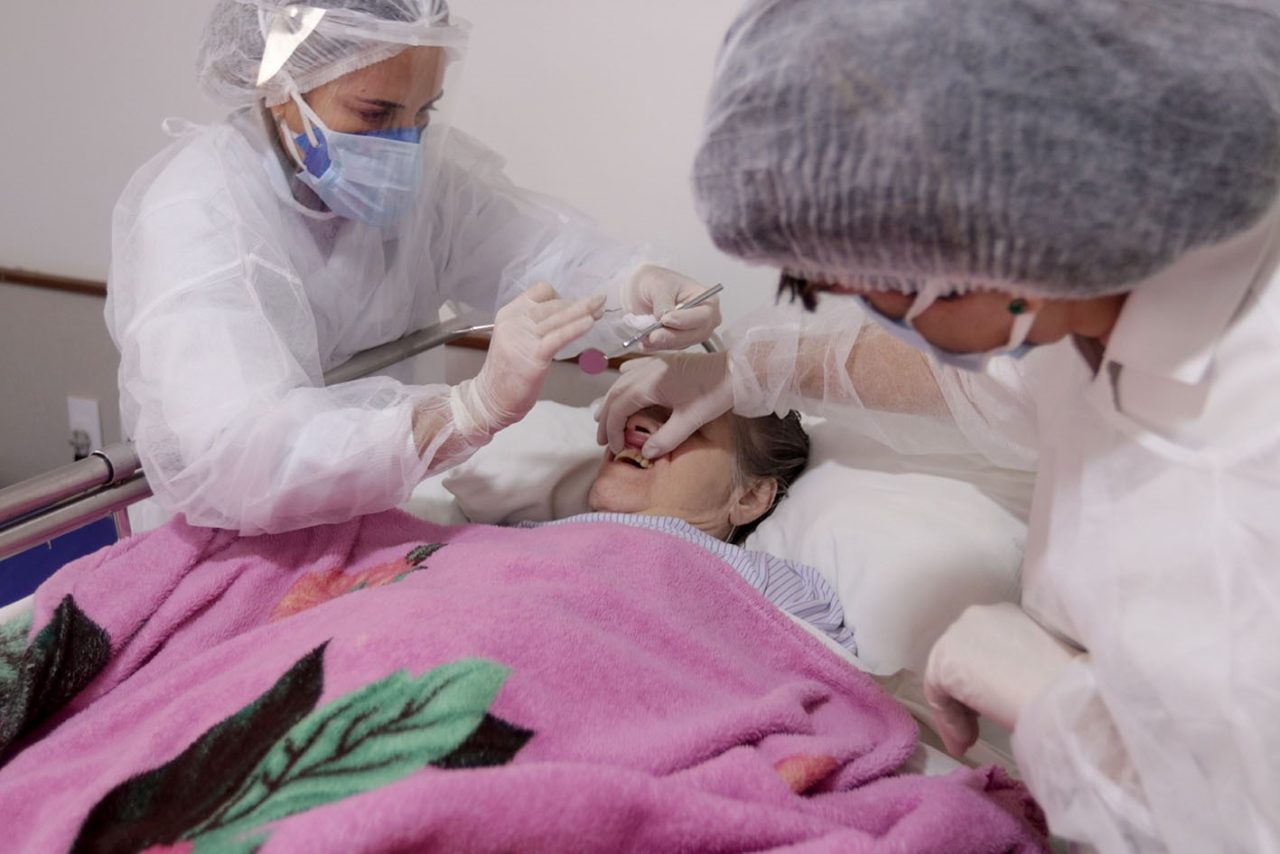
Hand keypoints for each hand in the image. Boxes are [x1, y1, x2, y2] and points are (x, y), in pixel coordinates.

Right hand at [454, 282, 604, 437]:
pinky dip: (576, 327)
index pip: (540, 291)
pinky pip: (559, 336)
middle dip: (579, 304)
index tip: (575, 306)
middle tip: (599, 303)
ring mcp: (523, 337)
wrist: (492, 399)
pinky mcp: (533, 354)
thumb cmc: (508, 372)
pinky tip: (591, 322)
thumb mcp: (517, 338)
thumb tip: (564, 315)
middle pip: (553, 304)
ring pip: (558, 317)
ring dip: (584, 310)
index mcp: (511, 313)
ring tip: (601, 307)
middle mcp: (515, 320)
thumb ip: (534, 324)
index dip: (561, 296)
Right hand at [595, 352, 732, 457]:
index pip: (619, 407)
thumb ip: (666, 439)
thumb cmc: (716, 392)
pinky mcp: (664, 363)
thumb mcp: (691, 420)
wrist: (736, 370)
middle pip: (615, 394)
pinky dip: (624, 382)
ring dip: (612, 401)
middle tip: (602, 440)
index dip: (613, 429)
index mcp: (650, 382)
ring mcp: (655, 364)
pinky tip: (623, 386)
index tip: (615, 448)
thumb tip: (645, 453)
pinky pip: (635, 370)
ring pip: (622, 382)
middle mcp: (647, 370)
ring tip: (605, 419)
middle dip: (606, 418)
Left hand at [622, 264, 721, 350]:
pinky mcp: (680, 343)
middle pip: (694, 335)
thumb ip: (663, 303)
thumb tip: (662, 318)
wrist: (645, 290)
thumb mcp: (660, 286)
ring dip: (661, 342)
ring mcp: (694, 334)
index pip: (703, 316)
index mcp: (708, 301)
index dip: (685, 320)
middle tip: (652, 335)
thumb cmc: (658, 282)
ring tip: (644, 336)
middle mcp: (705, 320)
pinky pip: (669, 348)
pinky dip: (656, 345)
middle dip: (671, 336)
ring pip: (680, 344)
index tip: (665, 319)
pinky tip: (644, 340)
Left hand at [923, 603, 1077, 755]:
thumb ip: (1015, 666)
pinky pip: (938, 695)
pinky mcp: (945, 660)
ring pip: (946, 678)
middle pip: (960, 662)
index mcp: (1005, 614)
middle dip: (965, 697)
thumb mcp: (1040, 664)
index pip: (981, 650)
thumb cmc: (1067, 685)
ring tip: (970, 741)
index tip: (990, 711)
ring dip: (957, 712)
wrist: (1068, 694)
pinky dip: (949, 720)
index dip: (982, 683)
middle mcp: (978, 616)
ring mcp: (958, 634)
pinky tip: (966, 741)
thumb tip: (1001, 690)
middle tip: (976, 729)